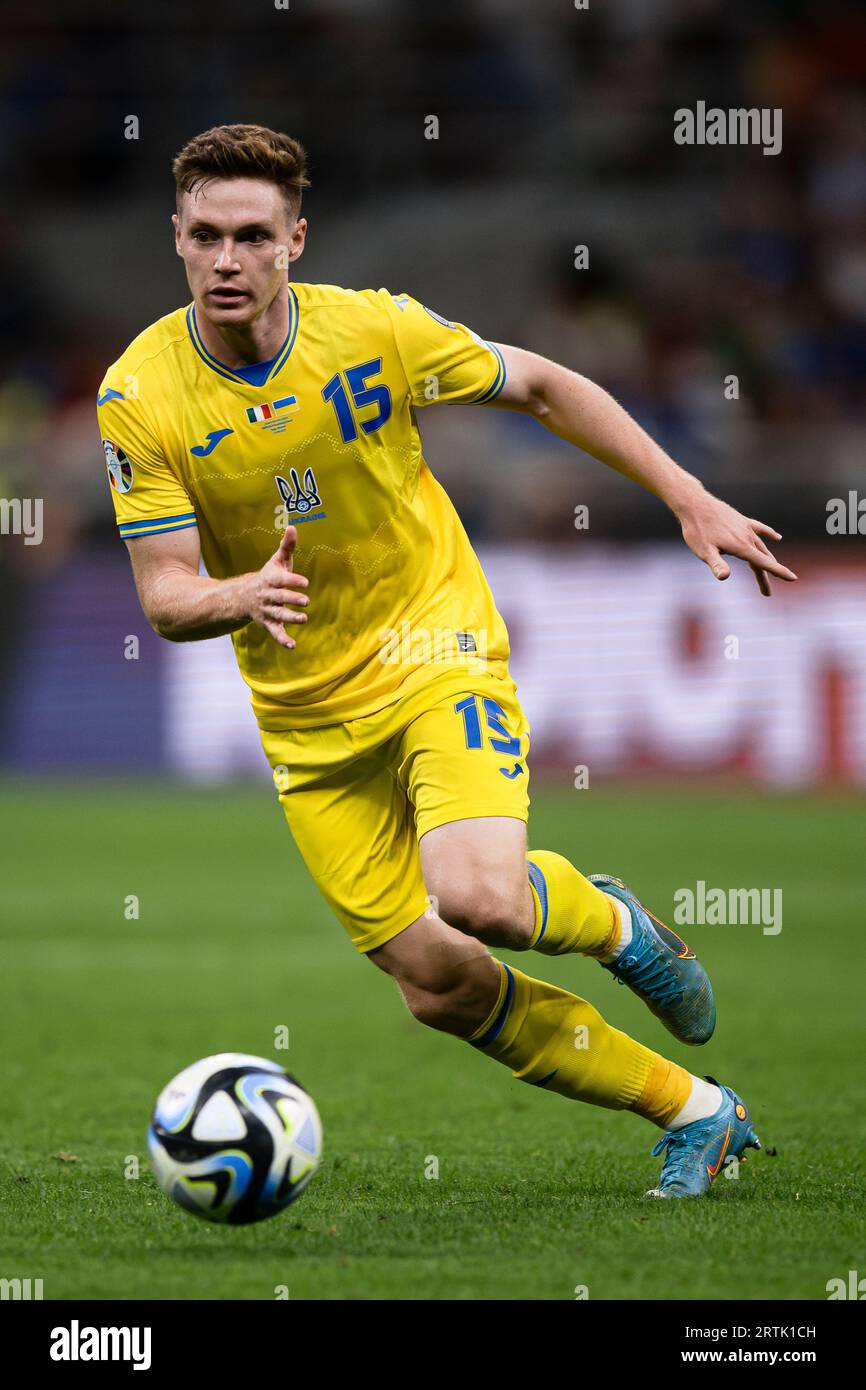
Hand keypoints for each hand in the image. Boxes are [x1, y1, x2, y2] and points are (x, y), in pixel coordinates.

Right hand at [246, 526, 309, 647]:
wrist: (244, 597)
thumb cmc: (268, 577)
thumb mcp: (277, 561)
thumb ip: (286, 546)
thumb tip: (293, 527)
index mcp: (271, 580)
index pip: (281, 579)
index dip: (292, 580)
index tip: (305, 582)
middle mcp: (268, 596)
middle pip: (280, 598)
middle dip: (292, 599)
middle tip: (305, 601)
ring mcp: (268, 611)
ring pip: (279, 615)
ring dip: (290, 618)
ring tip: (303, 619)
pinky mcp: (269, 623)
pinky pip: (275, 632)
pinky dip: (282, 639)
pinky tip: (292, 646)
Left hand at [675, 490, 796, 595]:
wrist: (695, 504)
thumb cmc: (697, 530)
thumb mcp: (704, 551)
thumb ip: (716, 564)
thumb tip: (724, 577)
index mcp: (741, 547)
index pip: (764, 563)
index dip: (779, 572)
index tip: (794, 578)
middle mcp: (748, 537)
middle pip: (763, 559)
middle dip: (768, 576)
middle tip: (767, 594)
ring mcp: (746, 527)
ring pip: (761, 546)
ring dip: (767, 560)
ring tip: (770, 573)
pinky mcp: (742, 520)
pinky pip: (760, 529)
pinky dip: (769, 534)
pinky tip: (777, 537)